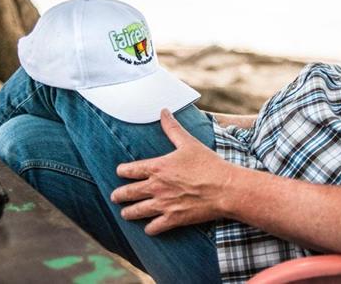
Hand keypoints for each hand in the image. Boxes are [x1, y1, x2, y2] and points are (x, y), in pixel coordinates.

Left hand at [110, 108, 234, 234]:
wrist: (225, 188)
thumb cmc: (208, 164)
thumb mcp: (188, 142)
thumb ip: (172, 128)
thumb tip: (163, 111)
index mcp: (157, 167)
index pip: (129, 170)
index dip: (122, 171)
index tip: (121, 171)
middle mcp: (156, 187)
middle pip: (128, 193)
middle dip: (119, 195)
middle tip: (115, 197)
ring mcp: (163, 205)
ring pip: (136, 212)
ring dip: (129, 213)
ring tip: (126, 213)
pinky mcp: (173, 219)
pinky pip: (154, 228)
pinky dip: (150, 228)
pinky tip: (149, 227)